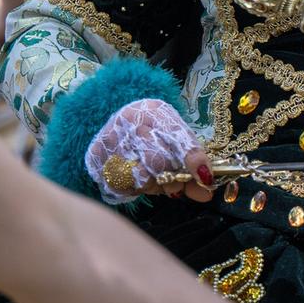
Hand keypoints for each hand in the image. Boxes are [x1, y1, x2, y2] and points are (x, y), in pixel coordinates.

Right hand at [85, 98, 214, 203]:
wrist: (115, 124)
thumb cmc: (151, 133)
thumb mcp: (173, 138)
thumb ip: (190, 164)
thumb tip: (206, 192)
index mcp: (154, 111)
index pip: (176, 135)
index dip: (193, 158)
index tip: (205, 178)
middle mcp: (130, 120)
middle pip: (158, 161)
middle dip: (173, 179)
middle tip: (178, 185)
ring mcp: (111, 139)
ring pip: (140, 177)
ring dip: (154, 185)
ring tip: (157, 181)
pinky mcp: (97, 157)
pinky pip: (122, 185)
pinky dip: (135, 188)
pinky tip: (137, 179)